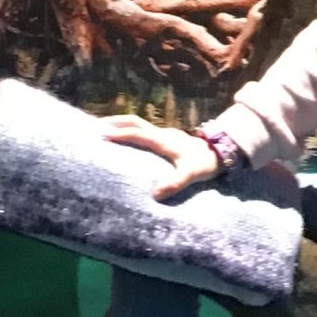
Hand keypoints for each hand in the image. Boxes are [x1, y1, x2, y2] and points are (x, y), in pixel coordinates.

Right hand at [100, 115, 221, 199]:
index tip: (101, 135)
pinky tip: (126, 140)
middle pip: (134, 122)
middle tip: (94, 126)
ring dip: (121, 125)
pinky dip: (131, 131)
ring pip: (139, 124)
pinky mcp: (167, 138)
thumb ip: (176, 183)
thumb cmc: (205, 165)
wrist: (222, 153)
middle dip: (114, 122)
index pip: (137, 134)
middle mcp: (162, 134)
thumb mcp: (192, 174)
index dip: (119, 134)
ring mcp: (165, 134)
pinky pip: (144, 130)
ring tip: (104, 129)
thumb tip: (155, 194)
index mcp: (164, 141)